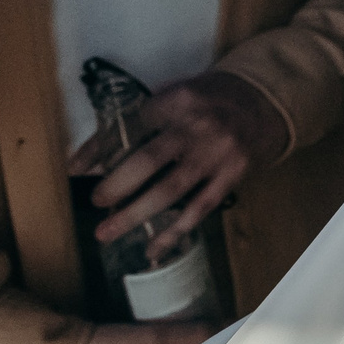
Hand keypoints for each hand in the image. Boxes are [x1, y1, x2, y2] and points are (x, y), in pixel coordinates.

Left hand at [69, 70, 283, 249]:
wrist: (267, 100)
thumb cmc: (211, 99)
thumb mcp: (176, 94)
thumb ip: (136, 122)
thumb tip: (87, 159)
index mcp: (179, 100)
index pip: (131, 125)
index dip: (100, 149)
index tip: (76, 171)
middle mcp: (198, 126)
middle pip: (150, 159)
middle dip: (117, 185)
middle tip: (95, 202)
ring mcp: (217, 153)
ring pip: (171, 190)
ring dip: (135, 214)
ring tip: (106, 232)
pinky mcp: (232, 174)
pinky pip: (199, 208)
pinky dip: (174, 231)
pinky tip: (153, 248)